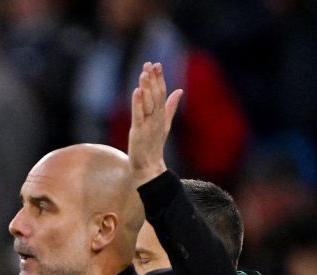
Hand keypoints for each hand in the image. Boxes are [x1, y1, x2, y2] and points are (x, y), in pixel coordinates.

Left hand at [128, 61, 182, 183]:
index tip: (157, 64)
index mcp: (162, 115)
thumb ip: (171, 107)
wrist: (148, 167)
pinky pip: (139, 115)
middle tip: (150, 64)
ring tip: (144, 73)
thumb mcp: (164, 123)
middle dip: (153, 79)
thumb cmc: (154, 145)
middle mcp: (157, 118)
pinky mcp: (138, 131)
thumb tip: (179, 91)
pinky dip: (138, 103)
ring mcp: (148, 125)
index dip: (159, 78)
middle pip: (156, 95)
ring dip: (147, 87)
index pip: (162, 93)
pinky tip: (137, 91)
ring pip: (148, 103)